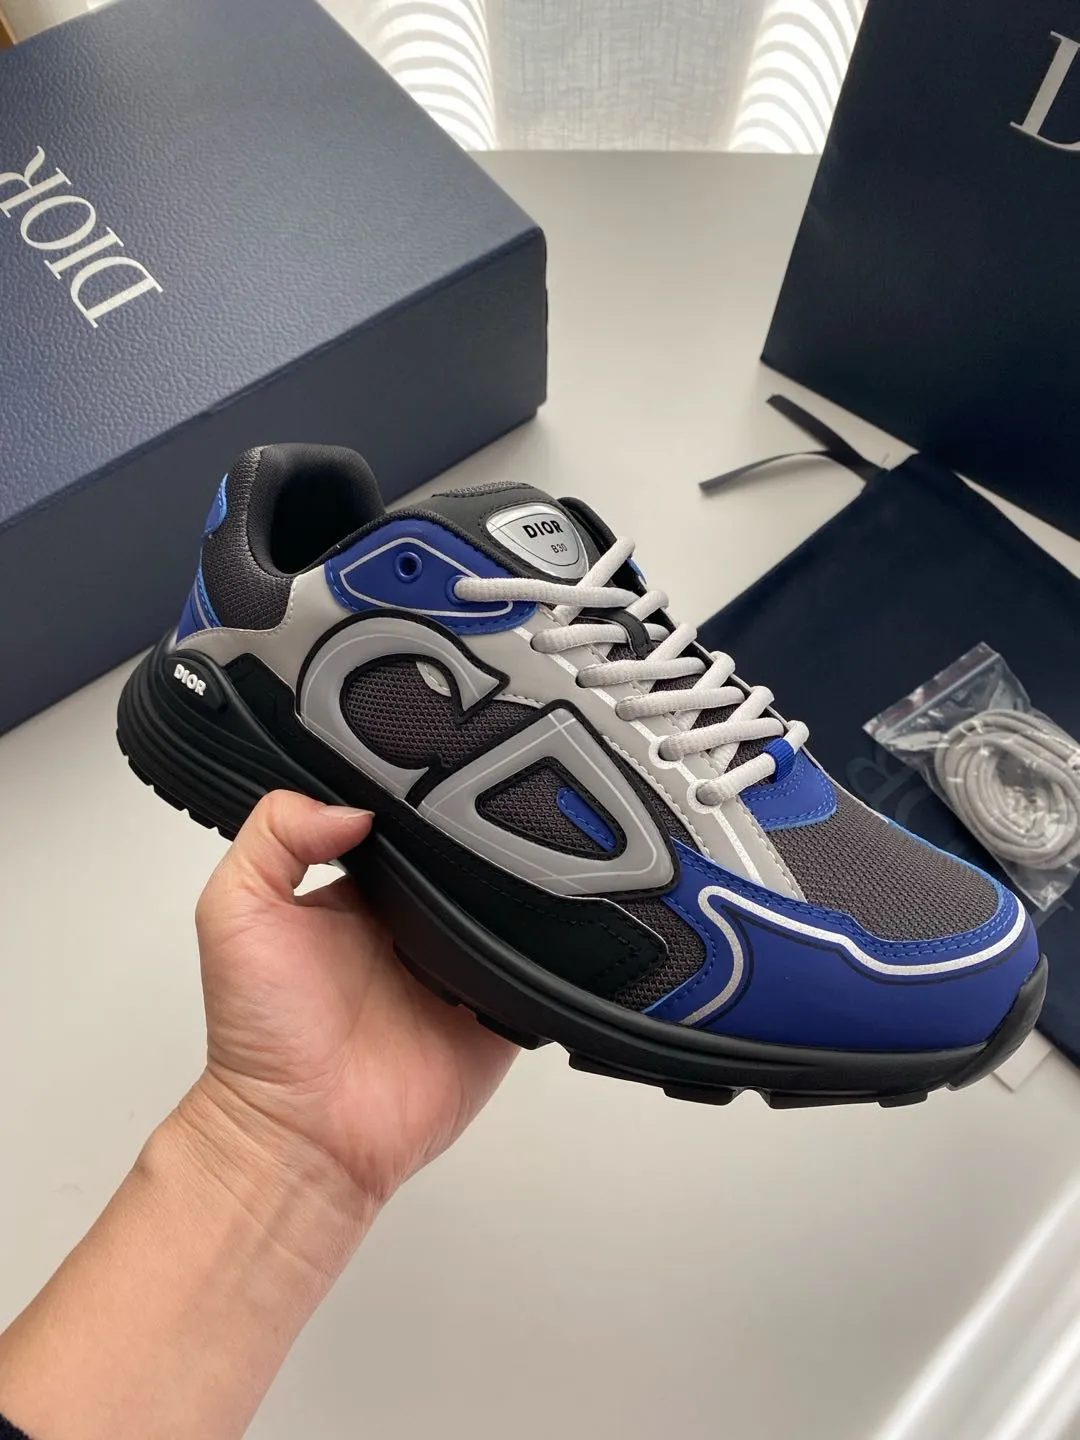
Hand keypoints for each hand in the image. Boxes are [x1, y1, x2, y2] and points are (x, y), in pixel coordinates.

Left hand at [187, 791, 515, 1219]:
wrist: (305, 1136)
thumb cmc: (262, 1036)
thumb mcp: (234, 911)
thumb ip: (275, 836)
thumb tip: (354, 806)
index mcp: (360, 891)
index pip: (403, 823)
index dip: (419, 796)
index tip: (441, 765)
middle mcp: (413, 922)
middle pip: (464, 858)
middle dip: (481, 835)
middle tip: (494, 808)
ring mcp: (461, 965)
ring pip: (511, 903)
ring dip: (518, 886)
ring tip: (524, 863)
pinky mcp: (499, 1009)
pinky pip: (542, 965)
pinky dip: (550, 947)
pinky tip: (544, 921)